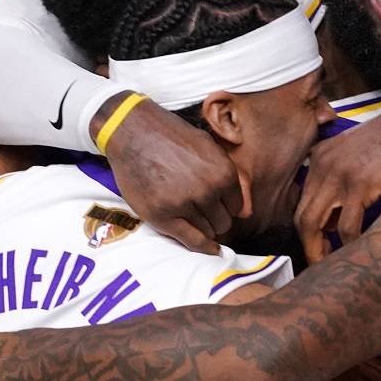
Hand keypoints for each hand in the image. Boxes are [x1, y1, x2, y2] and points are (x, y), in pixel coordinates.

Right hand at [104, 99, 249, 253]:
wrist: (133, 131)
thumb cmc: (172, 137)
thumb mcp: (209, 147)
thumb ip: (229, 177)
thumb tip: (246, 213)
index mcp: (222, 171)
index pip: (237, 207)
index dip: (227, 207)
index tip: (218, 206)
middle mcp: (207, 190)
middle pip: (223, 222)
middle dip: (215, 218)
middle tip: (201, 211)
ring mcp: (184, 204)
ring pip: (208, 232)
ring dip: (203, 228)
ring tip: (191, 216)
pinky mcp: (162, 215)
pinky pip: (191, 241)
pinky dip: (202, 248)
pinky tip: (209, 249)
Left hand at [295, 98, 380, 262]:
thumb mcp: (357, 157)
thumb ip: (340, 181)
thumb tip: (333, 221)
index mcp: (320, 157)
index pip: (302, 201)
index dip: (307, 229)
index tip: (318, 247)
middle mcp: (322, 164)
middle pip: (302, 215)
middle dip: (309, 245)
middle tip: (321, 264)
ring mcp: (339, 174)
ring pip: (313, 223)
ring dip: (320, 251)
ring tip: (332, 266)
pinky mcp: (359, 184)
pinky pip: (345, 226)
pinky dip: (350, 244)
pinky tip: (358, 251)